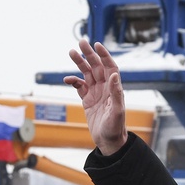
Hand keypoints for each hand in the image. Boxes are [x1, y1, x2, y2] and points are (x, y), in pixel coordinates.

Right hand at [64, 40, 128, 155]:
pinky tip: (67, 79)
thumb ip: (116, 93)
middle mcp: (105, 89)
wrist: (108, 142)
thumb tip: (114, 74)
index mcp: (114, 89)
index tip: (97, 45)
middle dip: (89, 54)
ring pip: (87, 74)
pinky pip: (79, 86)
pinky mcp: (87, 100)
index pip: (110, 67)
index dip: (105, 56)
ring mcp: (96, 94)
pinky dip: (73, 81)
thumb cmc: (115, 128)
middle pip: (97, 67)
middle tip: (80, 42)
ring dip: (80, 63)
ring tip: (71, 52)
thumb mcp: (117, 111)